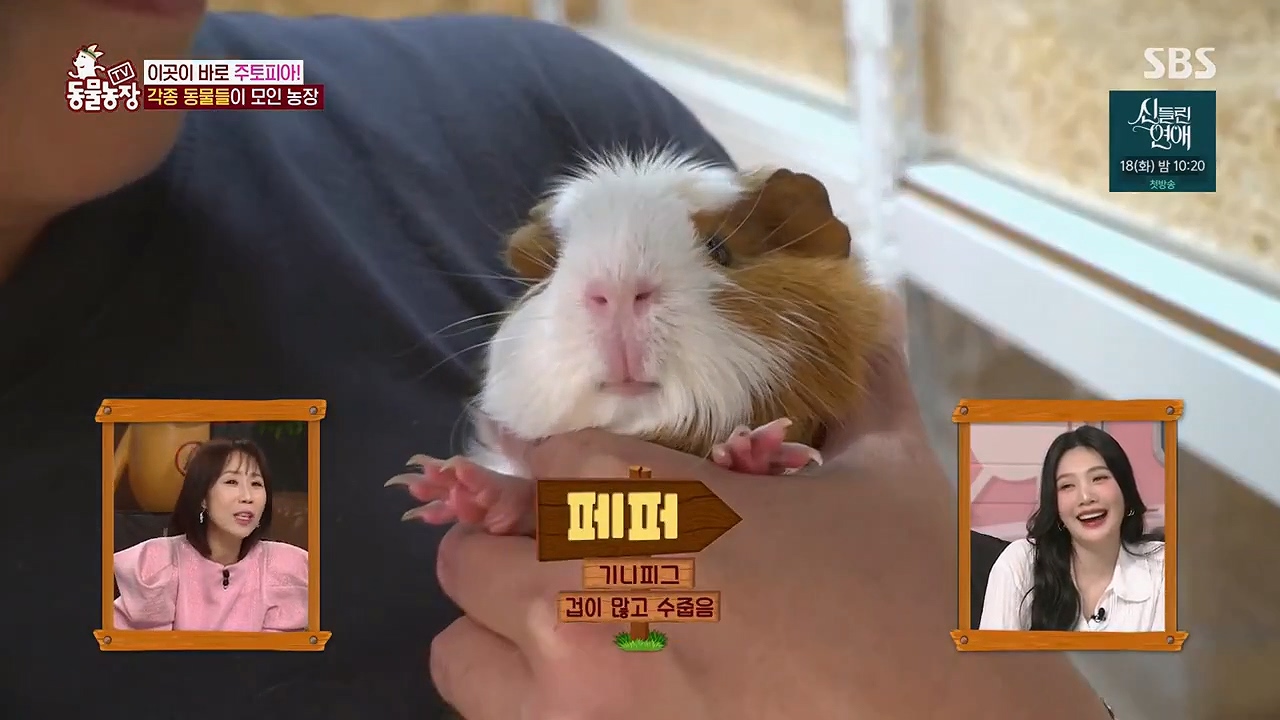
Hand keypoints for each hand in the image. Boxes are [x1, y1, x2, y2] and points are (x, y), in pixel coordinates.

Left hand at [428, 295, 1111, 719]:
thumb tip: (865, 313)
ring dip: (494, 623)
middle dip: (515, 539)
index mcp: (660, 514)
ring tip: (561, 627)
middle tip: (568, 548)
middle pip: (475, 546)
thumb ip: (861, 389)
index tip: (559, 470)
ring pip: (456, 643)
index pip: (550, 462)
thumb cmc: (926, 608)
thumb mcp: (896, 481)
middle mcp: (590, 603)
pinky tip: (586, 691)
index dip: (549, 461)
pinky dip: (517, 696)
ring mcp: (575, 702)